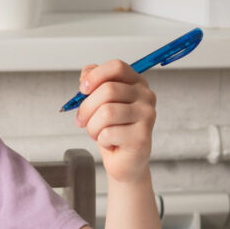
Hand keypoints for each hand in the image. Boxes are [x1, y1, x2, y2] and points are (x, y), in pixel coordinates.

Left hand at [73, 60, 156, 183]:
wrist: (125, 161)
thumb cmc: (113, 130)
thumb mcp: (99, 103)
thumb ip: (94, 84)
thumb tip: (86, 75)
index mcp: (136, 83)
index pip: (117, 67)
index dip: (96, 75)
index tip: (82, 89)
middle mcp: (146, 96)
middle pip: (108, 90)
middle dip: (87, 107)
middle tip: (82, 120)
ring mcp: (147, 116)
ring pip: (106, 112)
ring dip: (92, 126)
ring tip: (96, 133)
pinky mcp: (142, 136)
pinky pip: (109, 132)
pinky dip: (101, 139)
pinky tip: (109, 142)